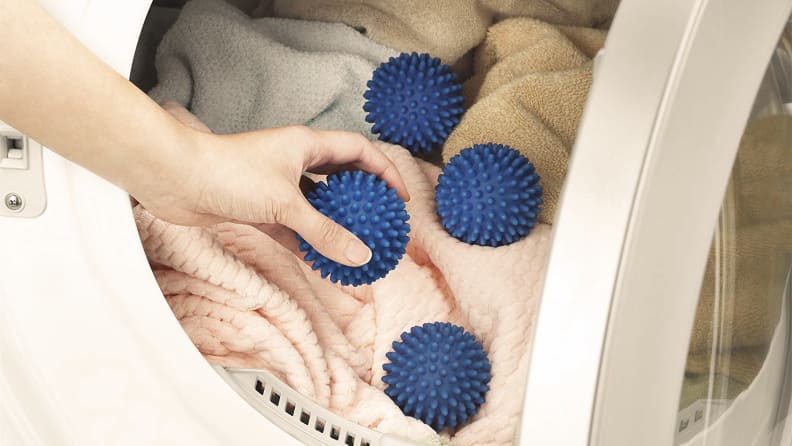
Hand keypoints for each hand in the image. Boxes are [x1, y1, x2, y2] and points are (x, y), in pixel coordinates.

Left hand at [136, 102, 409, 267]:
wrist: (173, 179)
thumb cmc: (228, 174)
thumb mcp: (285, 204)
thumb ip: (324, 232)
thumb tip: (360, 255)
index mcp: (306, 144)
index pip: (358, 150)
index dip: (384, 171)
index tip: (399, 199)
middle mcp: (293, 161)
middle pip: (340, 177)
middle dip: (362, 200)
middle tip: (380, 224)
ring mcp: (275, 184)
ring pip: (316, 204)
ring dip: (333, 225)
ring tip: (354, 247)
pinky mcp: (257, 205)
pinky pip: (292, 224)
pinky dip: (306, 241)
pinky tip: (319, 261)